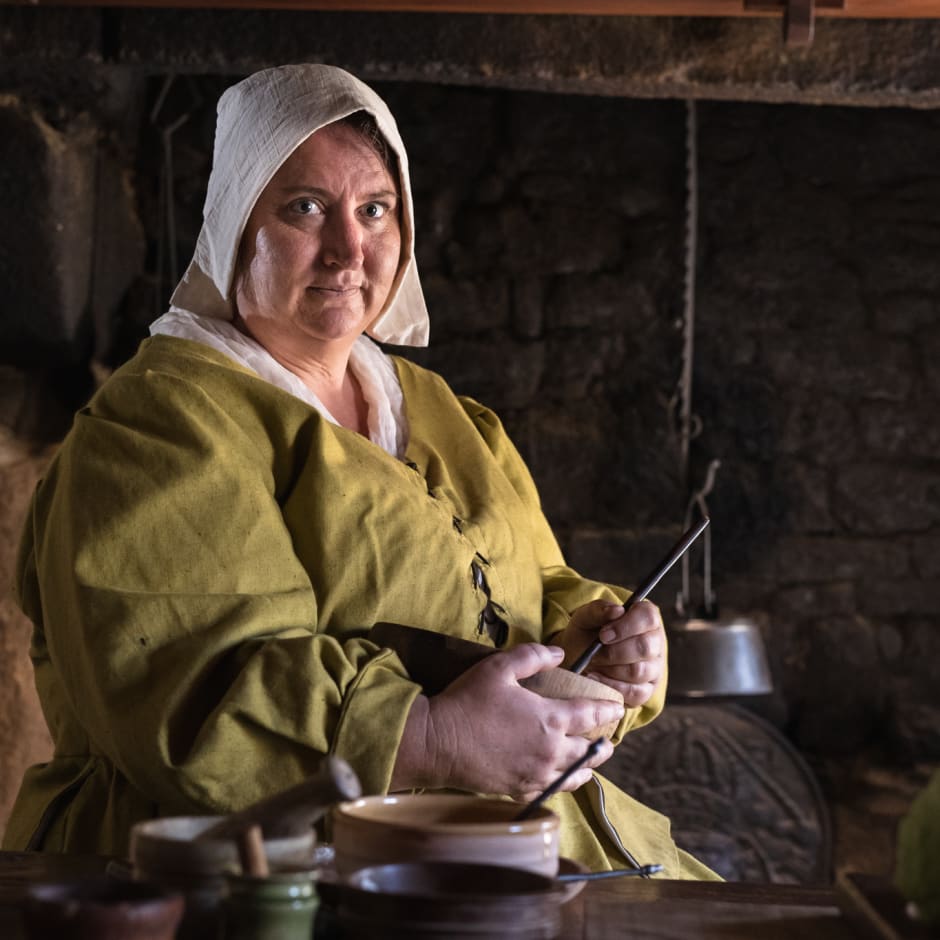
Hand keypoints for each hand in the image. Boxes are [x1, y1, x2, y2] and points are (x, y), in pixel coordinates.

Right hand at [392, 644, 621, 800]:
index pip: (590, 716)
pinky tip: (559, 778)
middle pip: (589, 752)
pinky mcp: (518, 789)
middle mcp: (549, 751)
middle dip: (602, 744)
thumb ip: (533, 657)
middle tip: (607, 739)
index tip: (618, 707)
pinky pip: (551, 790)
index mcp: (550, 719)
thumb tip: (560, 654)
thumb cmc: (468, 700)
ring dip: (586, 767)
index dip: (607, 710)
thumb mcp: (499, 667)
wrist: (437, 742)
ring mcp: (535, 774)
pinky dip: (561, 783)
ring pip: (574, 776)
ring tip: (590, 763)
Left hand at [557, 599, 665, 707]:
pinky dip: (611, 686)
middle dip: (614, 652)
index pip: (648, 617)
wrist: (579, 658)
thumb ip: (599, 610)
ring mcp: (654, 668)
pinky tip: (595, 677)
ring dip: (611, 669)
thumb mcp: (586, 617)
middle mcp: (655, 642)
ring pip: (639, 671)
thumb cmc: (587, 633)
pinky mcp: (647, 690)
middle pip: (645, 647)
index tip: (603, 635)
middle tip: (594, 653)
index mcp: (646, 617)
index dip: (626, 626)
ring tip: (594, 664)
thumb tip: (616, 610)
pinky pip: (635, 693)